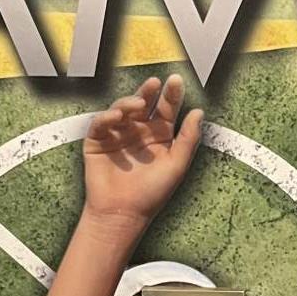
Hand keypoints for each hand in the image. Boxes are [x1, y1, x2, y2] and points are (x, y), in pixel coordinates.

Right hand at [82, 74, 202, 232]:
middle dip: (148, 91)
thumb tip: (199, 112)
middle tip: (154, 83)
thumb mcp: (177, 165)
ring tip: (138, 105)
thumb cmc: (151, 193)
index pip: (166, 110)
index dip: (171, 95)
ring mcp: (117, 135)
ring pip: (122, 109)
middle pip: (143, 105)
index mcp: (159, 136)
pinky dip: (107, 117)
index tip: (176, 81)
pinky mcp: (97, 142)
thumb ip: (188, 138)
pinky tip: (117, 117)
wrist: (122, 214)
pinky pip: (100, 123)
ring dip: (129, 103)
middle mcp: (138, 132)